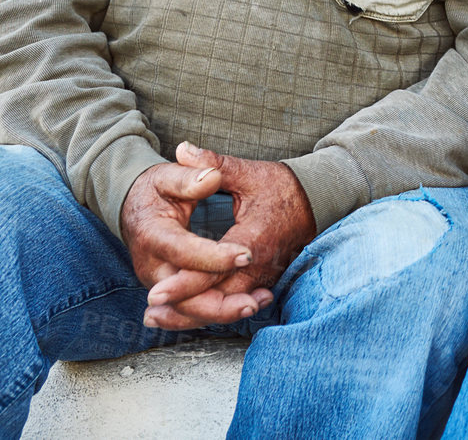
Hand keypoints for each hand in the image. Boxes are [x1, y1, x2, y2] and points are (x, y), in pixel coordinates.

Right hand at [120, 155, 255, 300]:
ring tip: (257, 305)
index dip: (214, 258)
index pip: (183, 252)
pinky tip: (250, 305)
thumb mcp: (170, 175)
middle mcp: (152, 266)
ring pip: (189, 310)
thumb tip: (211, 178)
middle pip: (182, 297)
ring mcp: (160, 282)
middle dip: (217, 304)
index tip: (246, 255)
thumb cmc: (156, 190)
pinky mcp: (171, 291)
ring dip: (222, 313)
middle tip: (253, 302)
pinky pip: (193, 308)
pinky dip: (218, 312)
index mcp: (153, 235)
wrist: (135, 206)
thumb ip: (190, 177)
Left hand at [140, 143, 315, 329]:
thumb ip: (214, 165)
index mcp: (253, 237)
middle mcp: (260, 264)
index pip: (215, 269)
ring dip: (193, 315)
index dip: (185, 283)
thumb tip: (183, 149)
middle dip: (183, 310)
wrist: (317, 200)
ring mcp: (264, 275)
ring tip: (157, 319)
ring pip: (226, 306)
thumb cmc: (281, 186)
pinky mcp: (263, 280)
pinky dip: (210, 312)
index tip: (156, 293)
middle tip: (150, 314)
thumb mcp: (249, 172)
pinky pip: (235, 303)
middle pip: (218, 298)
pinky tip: (185, 316)